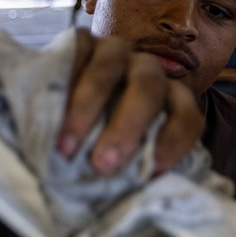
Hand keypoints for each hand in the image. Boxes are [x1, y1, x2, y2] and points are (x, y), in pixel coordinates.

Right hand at [56, 30, 204, 175]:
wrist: (57, 108)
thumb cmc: (97, 144)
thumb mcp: (120, 159)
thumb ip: (131, 170)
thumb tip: (137, 196)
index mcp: (169, 101)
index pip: (187, 116)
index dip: (175, 141)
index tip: (150, 172)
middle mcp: (146, 72)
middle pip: (148, 89)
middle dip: (127, 127)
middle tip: (103, 164)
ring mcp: (113, 51)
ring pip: (109, 69)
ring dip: (87, 108)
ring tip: (66, 148)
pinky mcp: (82, 40)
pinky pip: (77, 52)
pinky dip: (64, 82)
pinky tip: (48, 110)